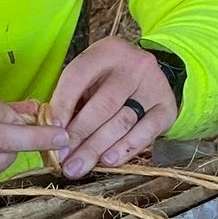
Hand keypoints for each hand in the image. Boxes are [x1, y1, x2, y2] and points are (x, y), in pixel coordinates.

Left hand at [47, 39, 176, 177]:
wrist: (151, 75)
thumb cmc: (108, 79)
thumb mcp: (89, 77)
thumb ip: (71, 98)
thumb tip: (51, 133)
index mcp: (107, 51)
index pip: (78, 77)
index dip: (62, 105)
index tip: (50, 130)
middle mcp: (134, 65)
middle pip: (102, 105)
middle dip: (79, 135)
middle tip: (62, 158)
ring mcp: (154, 86)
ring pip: (122, 122)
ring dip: (96, 148)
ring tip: (77, 166)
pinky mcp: (167, 107)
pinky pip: (146, 132)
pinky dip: (125, 149)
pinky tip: (107, 161)